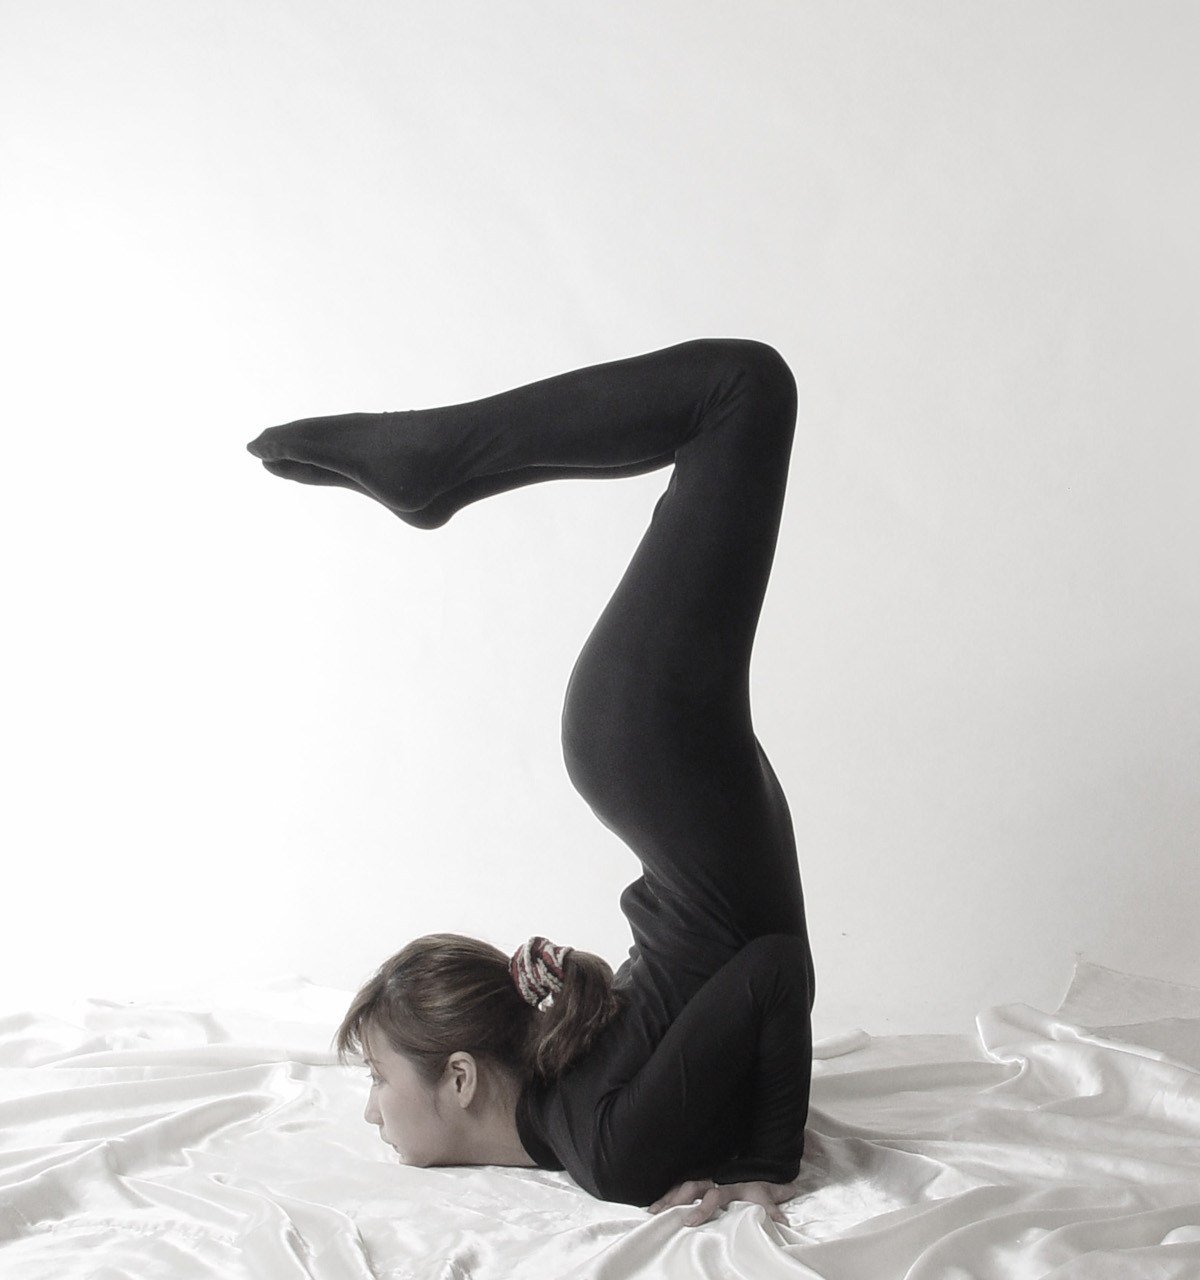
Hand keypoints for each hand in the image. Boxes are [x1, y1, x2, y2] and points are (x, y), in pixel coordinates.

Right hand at [647, 1177, 794, 1226]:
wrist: (750, 1163)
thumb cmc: (756, 1183)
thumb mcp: (766, 1193)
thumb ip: (773, 1207)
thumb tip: (784, 1222)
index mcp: (727, 1186)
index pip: (712, 1197)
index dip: (700, 1209)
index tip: (688, 1222)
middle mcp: (711, 1180)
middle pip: (689, 1189)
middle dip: (674, 1202)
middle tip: (659, 1215)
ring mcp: (701, 1179)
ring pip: (680, 1187)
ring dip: (666, 1200)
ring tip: (650, 1213)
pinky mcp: (695, 1182)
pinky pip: (677, 1187)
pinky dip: (664, 1196)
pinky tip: (651, 1208)